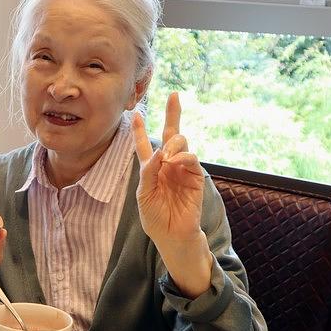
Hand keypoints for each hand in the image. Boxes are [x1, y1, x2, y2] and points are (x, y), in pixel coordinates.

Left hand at [133, 93, 203, 243]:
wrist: (171, 234)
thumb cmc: (155, 217)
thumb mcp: (143, 194)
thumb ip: (148, 172)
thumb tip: (158, 153)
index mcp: (152, 168)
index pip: (145, 144)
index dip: (140, 129)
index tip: (135, 112)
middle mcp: (168, 164)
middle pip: (171, 134)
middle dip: (173, 113)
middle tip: (173, 96)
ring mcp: (182, 169)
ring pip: (182, 142)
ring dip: (173, 144)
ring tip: (166, 156)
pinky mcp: (195, 177)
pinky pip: (191, 159)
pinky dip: (182, 157)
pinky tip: (173, 162)